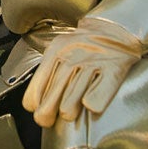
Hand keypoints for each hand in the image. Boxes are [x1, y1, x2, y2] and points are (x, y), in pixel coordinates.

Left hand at [22, 18, 141, 127]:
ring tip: (67, 114)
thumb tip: (33, 103)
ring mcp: (93, 63)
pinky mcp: (113, 69)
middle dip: (47, 111)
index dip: (35, 100)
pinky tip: (90, 106)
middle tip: (46, 119)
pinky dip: (95, 101)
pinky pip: (100, 92)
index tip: (35, 109)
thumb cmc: (83, 46)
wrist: (114, 29)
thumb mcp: (60, 51)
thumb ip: (47, 73)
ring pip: (73, 96)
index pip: (38, 82)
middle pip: (53, 92)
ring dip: (69, 109)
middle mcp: (72, 56)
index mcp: (56, 52)